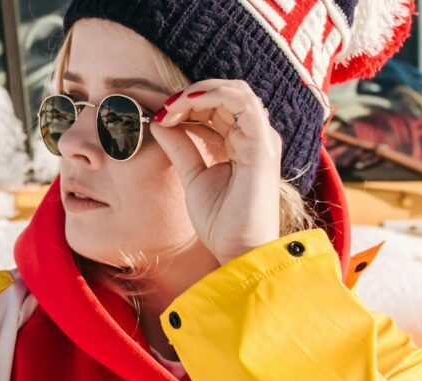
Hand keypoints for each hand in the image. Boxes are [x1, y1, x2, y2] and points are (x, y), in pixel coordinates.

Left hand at [149, 79, 281, 264]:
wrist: (238, 249)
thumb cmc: (221, 222)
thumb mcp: (193, 176)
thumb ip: (181, 147)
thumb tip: (158, 122)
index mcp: (242, 142)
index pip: (218, 106)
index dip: (187, 104)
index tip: (159, 115)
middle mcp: (255, 136)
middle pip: (226, 94)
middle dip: (191, 95)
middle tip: (164, 109)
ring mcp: (261, 138)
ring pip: (235, 91)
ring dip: (199, 92)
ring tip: (172, 107)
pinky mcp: (262, 144)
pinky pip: (242, 103)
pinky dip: (213, 97)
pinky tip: (187, 106)